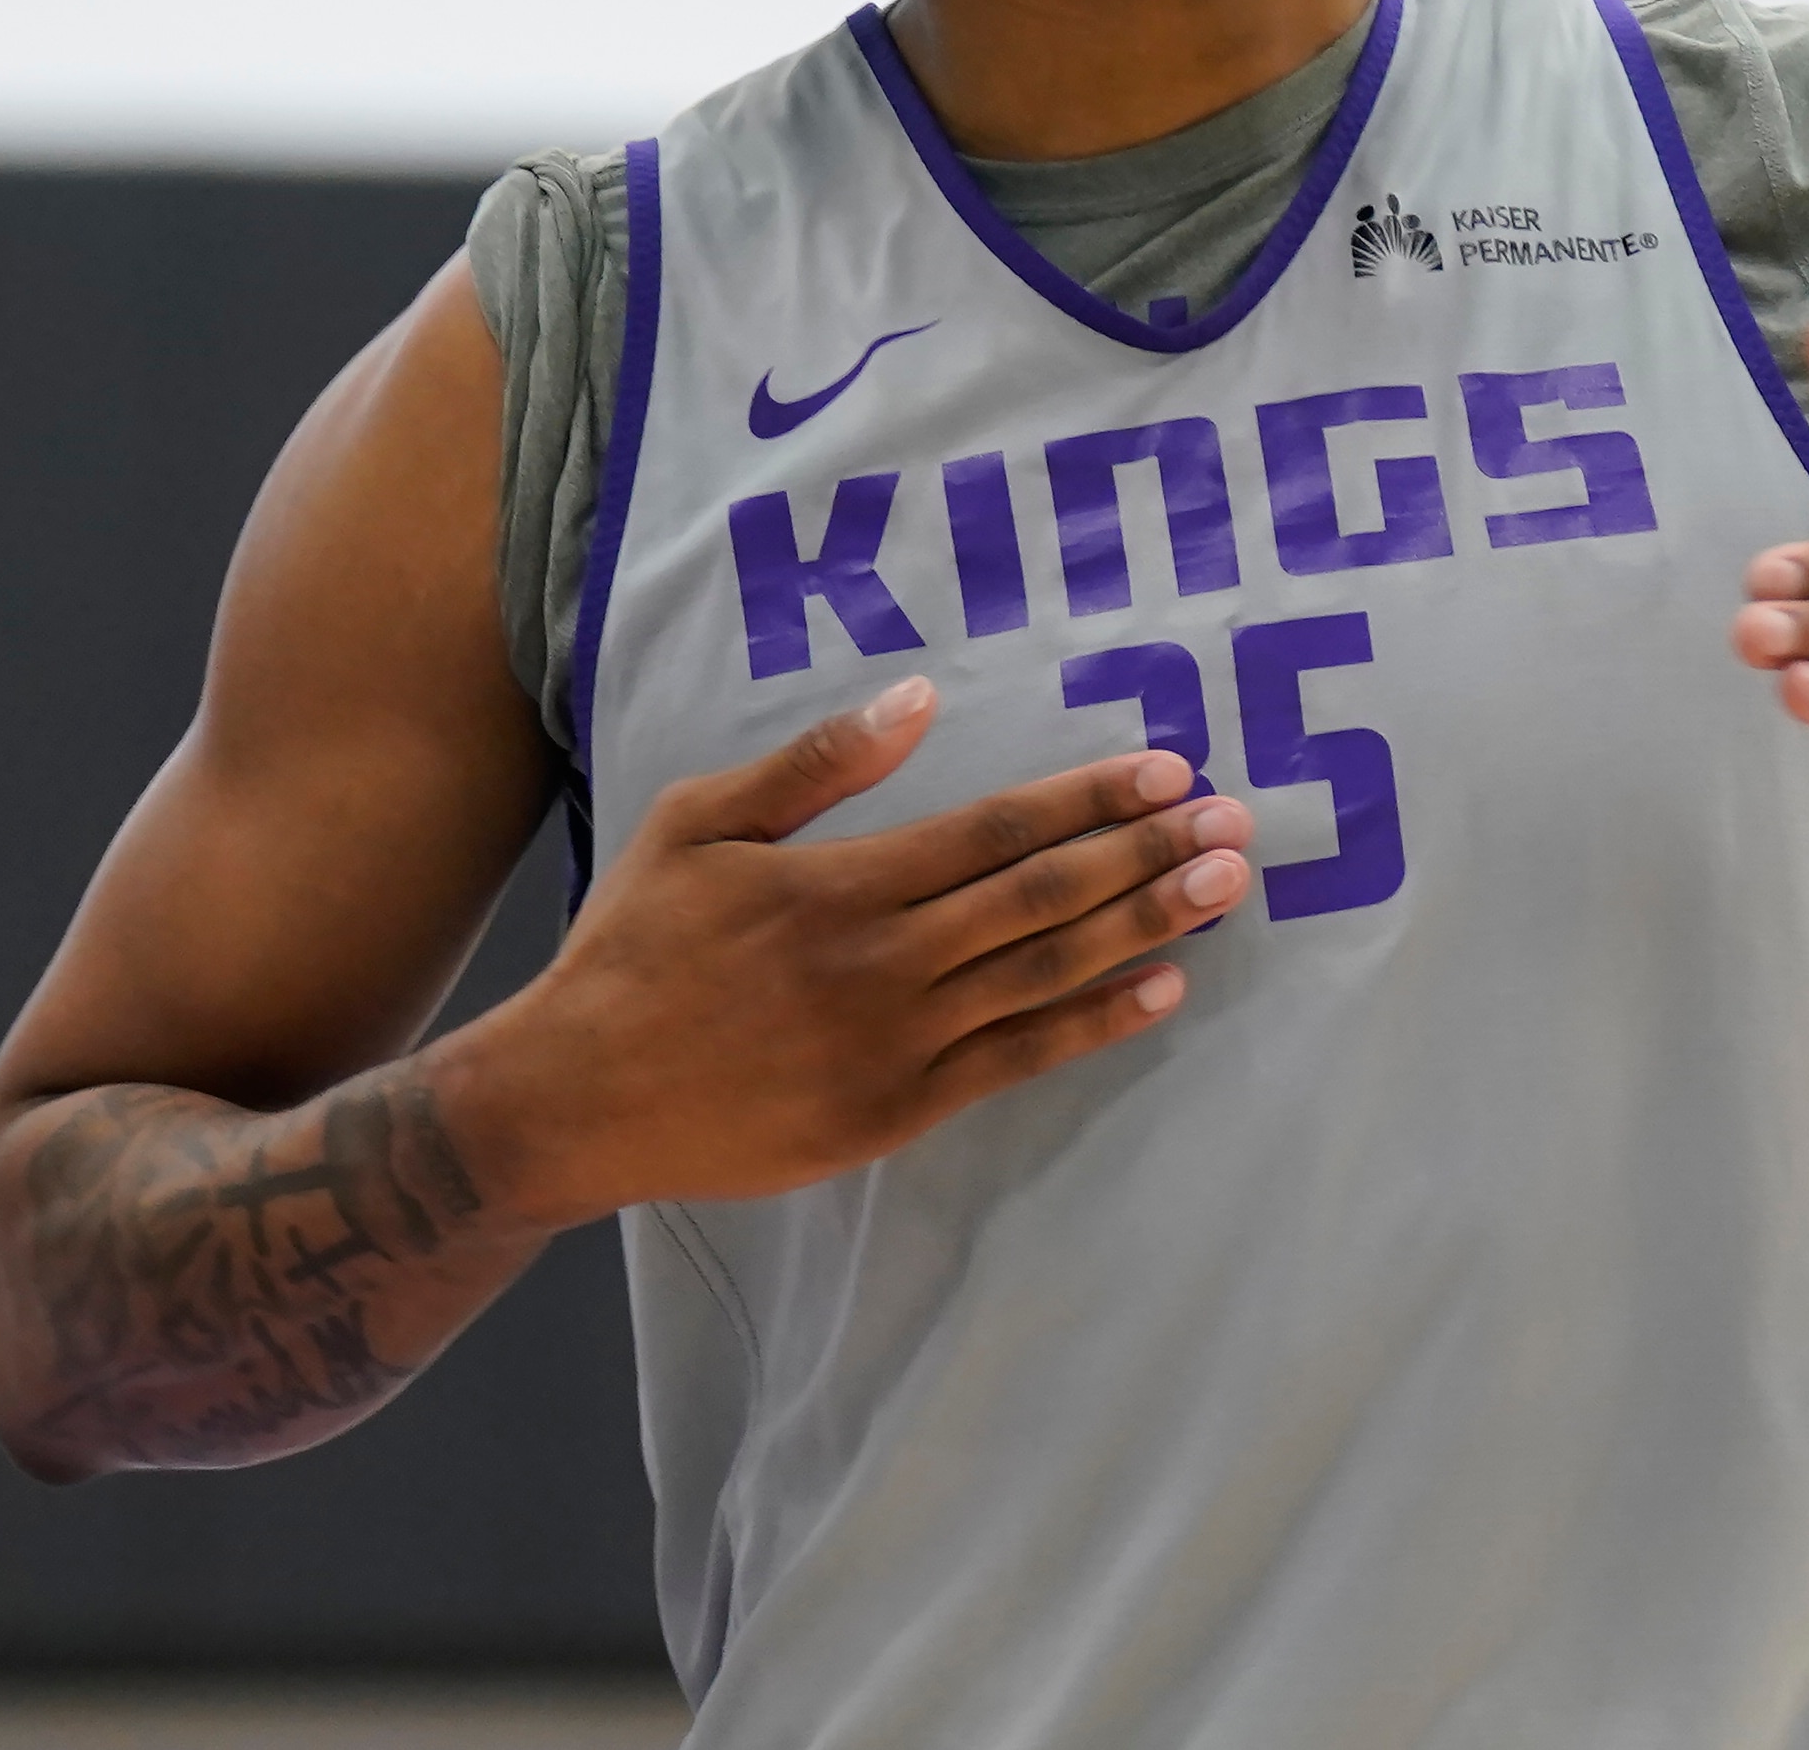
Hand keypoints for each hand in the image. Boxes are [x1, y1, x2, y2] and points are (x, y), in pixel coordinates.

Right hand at [475, 678, 1249, 1219]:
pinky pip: (1019, 1062)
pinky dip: (1096, 1023)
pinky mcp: (896, 1112)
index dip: (1090, 799)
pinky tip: (1161, 988)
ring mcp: (896, 1046)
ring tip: (1222, 888)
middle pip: (1044, 898)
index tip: (1166, 773)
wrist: (573, 1100)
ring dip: (1146, 926)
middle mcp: (883, 964)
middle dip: (1147, 856)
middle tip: (1234, 825)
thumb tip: (917, 695)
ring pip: (1048, 975)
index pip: (997, 829)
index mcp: (840, 885)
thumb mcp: (699, 824)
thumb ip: (816, 764)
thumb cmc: (632, 948)